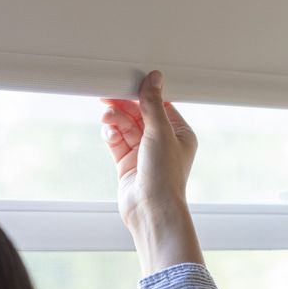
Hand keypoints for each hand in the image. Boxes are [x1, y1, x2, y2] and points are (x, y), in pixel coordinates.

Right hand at [100, 71, 204, 272]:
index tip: (128, 83)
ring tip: (107, 117)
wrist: (151, 209)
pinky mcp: (127, 164)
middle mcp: (163, 143)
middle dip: (124, 107)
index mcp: (179, 134)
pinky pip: (117, 142)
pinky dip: (111, 134)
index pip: (160, 105)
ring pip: (126, 127)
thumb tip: (154, 78)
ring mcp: (144, 154)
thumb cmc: (165, 176)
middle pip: (140, 115)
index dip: (143, 95)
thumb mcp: (160, 132)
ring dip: (116, 120)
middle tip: (108, 97)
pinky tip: (108, 131)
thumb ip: (153, 104)